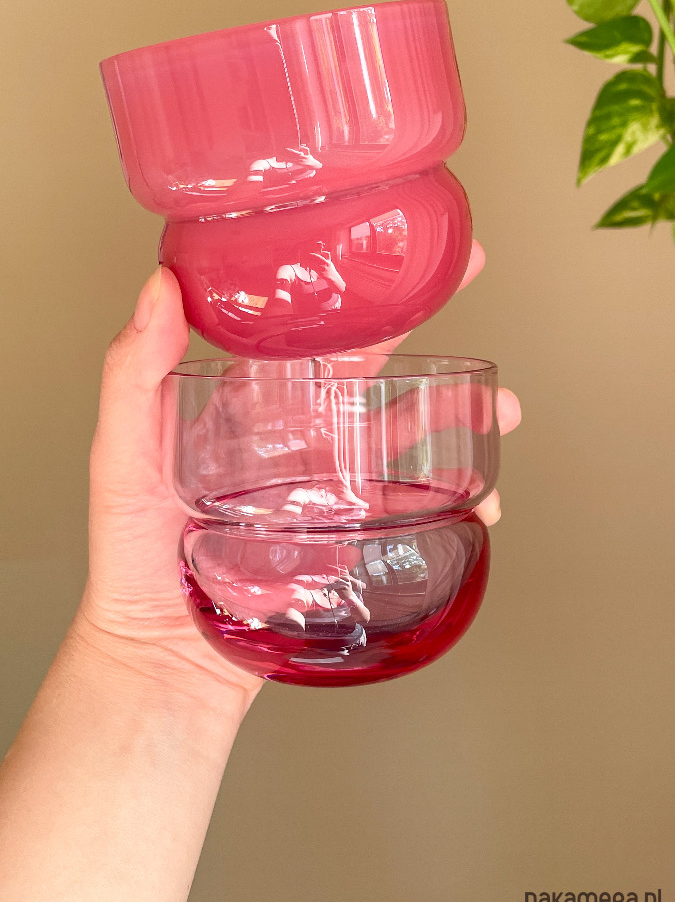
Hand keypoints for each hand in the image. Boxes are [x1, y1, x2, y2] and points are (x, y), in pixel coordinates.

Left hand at [79, 241, 518, 703]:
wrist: (161, 659)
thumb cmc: (129, 556)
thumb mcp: (121, 456)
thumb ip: (133, 374)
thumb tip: (159, 284)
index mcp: (246, 403)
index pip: (301, 326)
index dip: (343, 281)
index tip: (379, 242)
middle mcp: (294, 433)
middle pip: (369, 363)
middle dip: (423, 317)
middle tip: (465, 270)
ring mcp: (328, 484)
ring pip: (405, 431)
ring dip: (459, 411)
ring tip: (499, 406)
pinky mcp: (350, 536)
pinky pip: (412, 509)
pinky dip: (459, 502)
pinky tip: (485, 499)